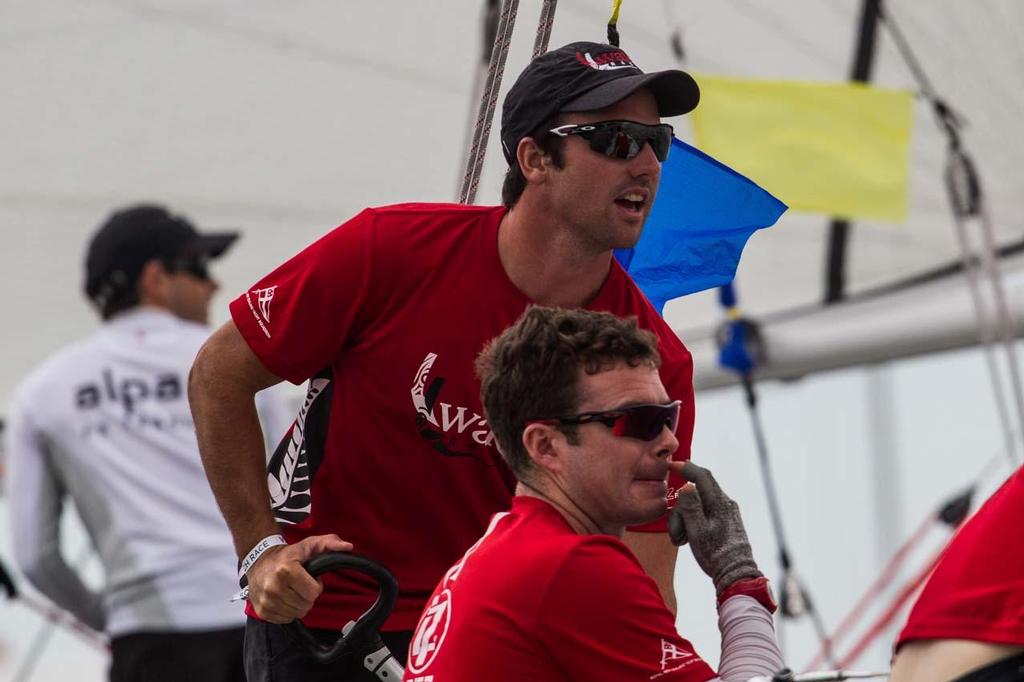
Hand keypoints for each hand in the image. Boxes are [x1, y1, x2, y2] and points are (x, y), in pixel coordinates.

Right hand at [245, 534, 352, 622]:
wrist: (259, 561)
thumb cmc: (287, 555)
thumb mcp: (309, 544)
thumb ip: (330, 543)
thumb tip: (347, 546)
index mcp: (286, 570)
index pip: (313, 593)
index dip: (315, 586)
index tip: (309, 577)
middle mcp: (274, 587)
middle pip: (305, 605)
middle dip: (307, 596)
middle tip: (299, 584)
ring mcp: (266, 600)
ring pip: (296, 614)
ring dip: (298, 604)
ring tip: (291, 590)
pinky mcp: (262, 611)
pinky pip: (285, 619)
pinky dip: (287, 610)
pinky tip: (284, 598)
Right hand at [667, 461, 761, 593]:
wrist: (736, 574)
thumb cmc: (716, 553)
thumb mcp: (697, 530)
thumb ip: (690, 507)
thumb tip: (687, 486)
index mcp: (719, 502)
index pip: (702, 476)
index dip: (686, 468)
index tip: (671, 465)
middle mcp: (725, 504)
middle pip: (695, 494)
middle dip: (680, 510)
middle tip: (676, 533)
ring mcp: (725, 513)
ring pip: (697, 506)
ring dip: (684, 520)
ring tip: (681, 540)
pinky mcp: (724, 523)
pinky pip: (703, 515)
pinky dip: (692, 524)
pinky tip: (688, 539)